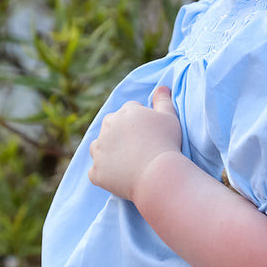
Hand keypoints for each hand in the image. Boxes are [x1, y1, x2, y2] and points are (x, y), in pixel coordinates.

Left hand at [88, 86, 181, 200]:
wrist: (158, 174)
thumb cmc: (167, 144)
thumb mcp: (170, 117)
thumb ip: (163, 101)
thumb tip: (161, 87)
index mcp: (125, 111)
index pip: (130, 111)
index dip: (141, 123)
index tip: (150, 135)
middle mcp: (108, 126)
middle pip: (111, 127)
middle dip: (120, 134)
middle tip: (138, 149)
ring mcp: (99, 149)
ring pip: (98, 147)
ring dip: (107, 152)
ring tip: (126, 163)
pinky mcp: (96, 171)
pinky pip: (97, 172)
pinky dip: (105, 175)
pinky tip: (120, 179)